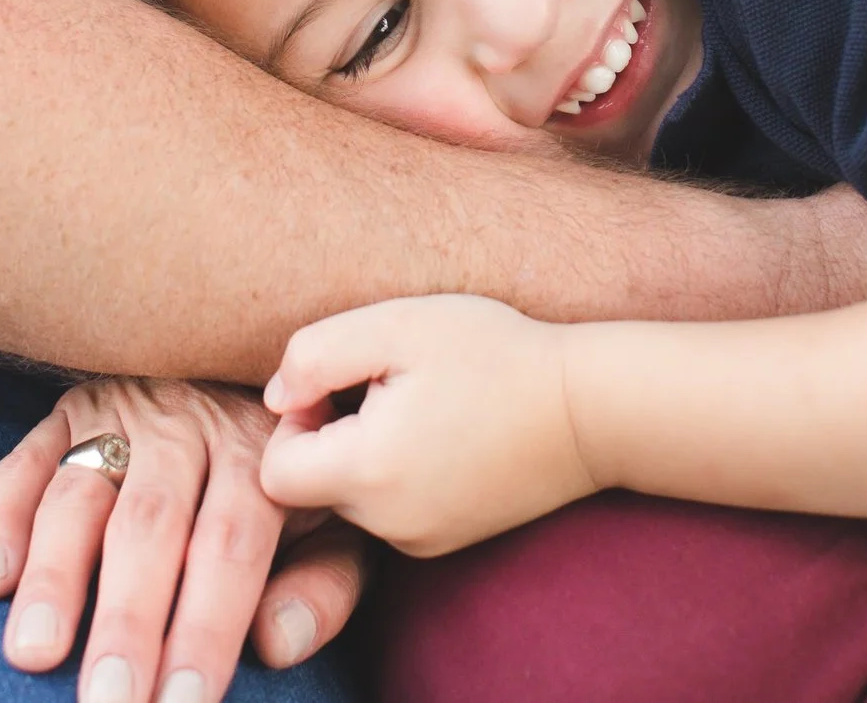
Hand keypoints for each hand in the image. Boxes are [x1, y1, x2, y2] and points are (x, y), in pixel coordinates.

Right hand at [0, 378, 365, 700]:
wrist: (262, 377)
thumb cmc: (296, 483)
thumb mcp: (334, 527)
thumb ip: (322, 585)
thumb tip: (275, 644)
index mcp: (259, 453)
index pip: (230, 546)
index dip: (207, 628)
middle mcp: (188, 425)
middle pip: (150, 525)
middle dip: (126, 620)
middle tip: (107, 700)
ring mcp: (123, 411)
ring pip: (81, 493)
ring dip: (55, 576)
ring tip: (35, 652)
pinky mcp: (70, 408)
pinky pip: (27, 461)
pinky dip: (3, 517)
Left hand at [259, 296, 597, 557]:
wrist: (591, 409)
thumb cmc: (495, 353)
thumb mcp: (397, 324)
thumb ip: (315, 354)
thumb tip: (274, 397)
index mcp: (369, 473)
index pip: (274, 472)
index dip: (295, 421)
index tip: (346, 383)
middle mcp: (389, 524)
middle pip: (311, 487)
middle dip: (332, 434)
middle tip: (390, 386)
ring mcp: (421, 540)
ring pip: (352, 498)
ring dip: (366, 452)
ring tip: (423, 406)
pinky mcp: (448, 542)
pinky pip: (391, 510)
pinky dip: (400, 473)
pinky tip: (445, 432)